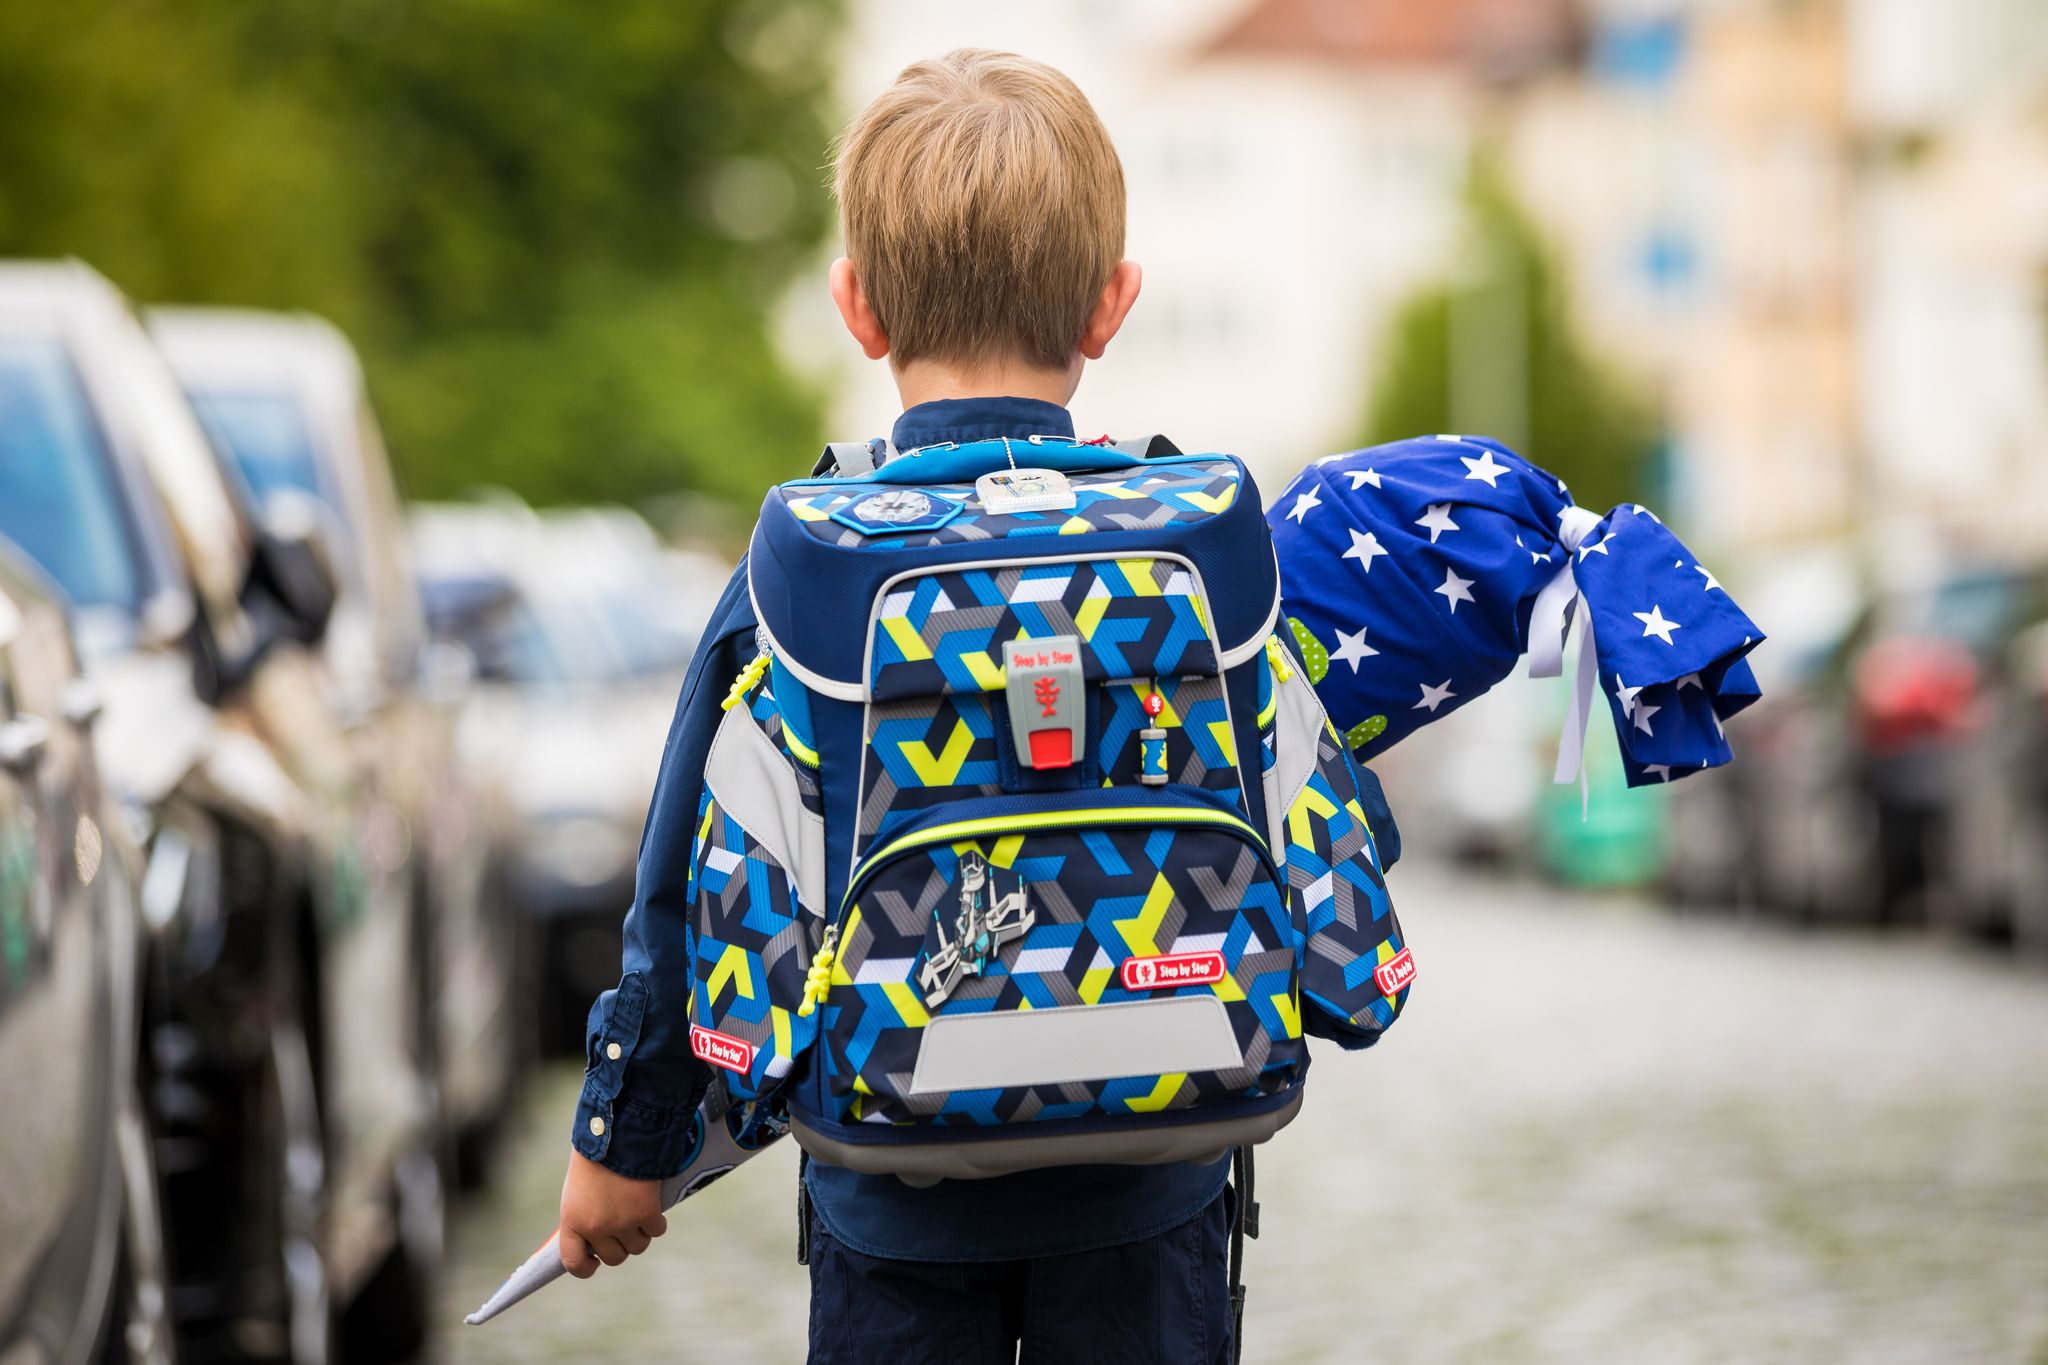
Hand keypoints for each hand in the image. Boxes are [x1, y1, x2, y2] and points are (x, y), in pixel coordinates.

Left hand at [557, 1151, 666, 1278]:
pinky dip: (657, 1220)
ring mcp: (622, 1222)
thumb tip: (596, 1239)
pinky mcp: (647, 1213)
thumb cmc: (596, 1156)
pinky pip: (657, 1230)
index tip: (595, 1261)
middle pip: (614, 1258)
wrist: (620, 1132)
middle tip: (624, 1226)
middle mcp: (596, 1227)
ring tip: (638, 1211)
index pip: (573, 1262)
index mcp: (572, 1220)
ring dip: (641, 1233)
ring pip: (638, 1247)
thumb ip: (584, 1216)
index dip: (586, 1268)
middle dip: (621, 1245)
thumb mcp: (578, 1190)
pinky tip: (652, 1204)